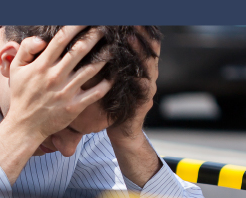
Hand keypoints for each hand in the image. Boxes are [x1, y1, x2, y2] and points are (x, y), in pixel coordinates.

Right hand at [2, 26, 112, 143]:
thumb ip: (25, 49)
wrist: (24, 126)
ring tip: (113, 48)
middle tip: (105, 29)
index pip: (62, 39)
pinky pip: (96, 93)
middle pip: (80, 50)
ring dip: (105, 56)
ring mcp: (66, 92)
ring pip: (91, 69)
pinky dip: (107, 83)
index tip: (87, 20)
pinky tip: (114, 74)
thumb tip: (42, 39)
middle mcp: (55, 76)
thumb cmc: (21, 95)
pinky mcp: (74, 107)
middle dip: (95, 36)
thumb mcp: (16, 69)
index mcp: (42, 65)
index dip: (76, 26)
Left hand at [106, 27, 159, 145]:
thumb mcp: (112, 80)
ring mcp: (147, 89)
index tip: (130, 18)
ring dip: (140, 52)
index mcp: (139, 69)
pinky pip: (144, 89)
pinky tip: (134, 73)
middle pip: (149, 51)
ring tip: (131, 39)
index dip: (139, 31)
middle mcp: (147, 76)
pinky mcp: (144, 104)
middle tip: (133, 21)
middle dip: (141, 35)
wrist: (122, 131)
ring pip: (148, 66)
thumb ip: (110, 63)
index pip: (143, 44)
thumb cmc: (114, 104)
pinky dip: (139, 81)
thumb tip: (97, 44)